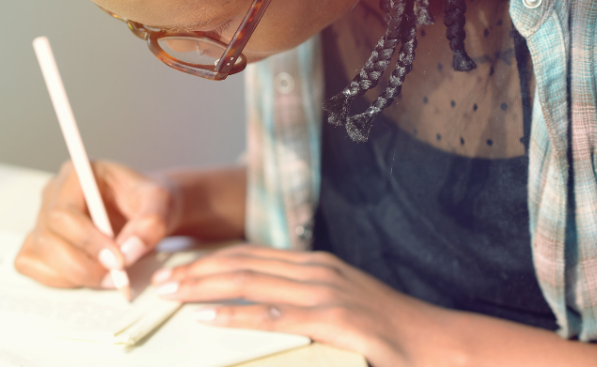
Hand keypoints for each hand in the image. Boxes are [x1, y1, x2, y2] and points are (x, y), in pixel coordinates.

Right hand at [15, 160, 180, 288]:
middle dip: (83, 265)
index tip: (117, 261)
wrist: (145, 211)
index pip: (64, 212)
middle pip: (49, 236)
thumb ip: (150, 223)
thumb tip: (127, 252)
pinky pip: (34, 266)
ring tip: (110, 275)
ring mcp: (42, 218)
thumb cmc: (149, 201)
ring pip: (40, 254)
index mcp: (77, 175)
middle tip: (117, 277)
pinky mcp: (40, 241)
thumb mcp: (161, 203)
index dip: (87, 241)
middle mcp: (54, 193)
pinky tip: (90, 274)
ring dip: (75, 274)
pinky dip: (61, 279)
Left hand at [151, 244, 446, 366]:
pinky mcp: (335, 319)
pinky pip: (275, 316)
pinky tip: (208, 318)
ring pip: (250, 282)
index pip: (248, 254)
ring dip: (203, 286)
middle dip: (195, 270)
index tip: (175, 267)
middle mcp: (315, 270)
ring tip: (169, 293)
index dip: (207, 259)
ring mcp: (325, 292)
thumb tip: (260, 307)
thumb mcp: (339, 303)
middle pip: (240, 263)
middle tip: (158, 280)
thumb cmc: (386, 328)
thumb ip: (301, 299)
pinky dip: (237, 316)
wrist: (438, 343)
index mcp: (312, 264)